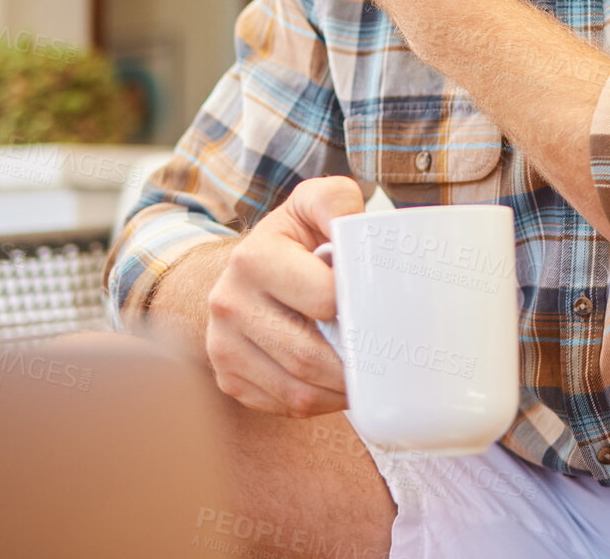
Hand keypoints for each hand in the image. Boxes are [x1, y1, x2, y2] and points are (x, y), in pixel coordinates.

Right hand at [203, 176, 364, 416]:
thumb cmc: (296, 237)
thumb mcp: (314, 203)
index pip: (322, 298)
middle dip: (356, 366)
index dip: (359, 307)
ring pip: (297, 392)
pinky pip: (283, 406)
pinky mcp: (228, 377)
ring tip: (367, 377)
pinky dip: (319, 403)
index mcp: (253, 257)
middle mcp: (228, 302)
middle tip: (387, 358)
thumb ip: (338, 202)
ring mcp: (222, 345)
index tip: (380, 308)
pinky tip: (335, 383)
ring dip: (340, 393)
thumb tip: (363, 231)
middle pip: (309, 357)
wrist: (249, 266)